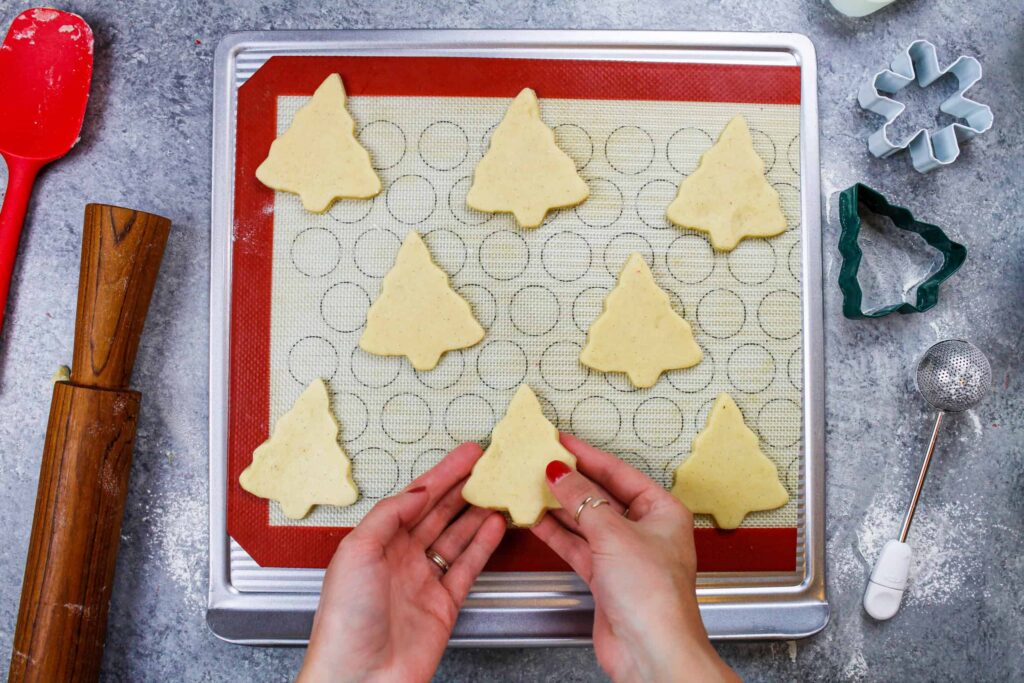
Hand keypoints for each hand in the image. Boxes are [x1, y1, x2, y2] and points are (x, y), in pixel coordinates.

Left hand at [299, 443, 505, 682]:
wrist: (360, 678)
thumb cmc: (345, 621)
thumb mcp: (357, 551)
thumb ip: (390, 515)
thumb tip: (418, 490)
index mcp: (375, 543)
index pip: (414, 498)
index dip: (441, 474)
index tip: (465, 455)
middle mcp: (399, 559)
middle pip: (438, 512)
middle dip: (463, 487)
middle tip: (488, 465)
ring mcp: (423, 581)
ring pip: (456, 536)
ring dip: (477, 512)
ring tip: (497, 490)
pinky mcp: (443, 605)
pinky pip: (467, 566)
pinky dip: (483, 545)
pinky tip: (495, 526)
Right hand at [532, 433, 737, 682]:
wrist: (651, 651)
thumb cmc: (654, 595)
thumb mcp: (613, 533)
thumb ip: (581, 499)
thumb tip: (560, 473)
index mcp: (663, 511)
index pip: (619, 472)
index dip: (589, 455)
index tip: (563, 441)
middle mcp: (646, 531)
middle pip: (602, 495)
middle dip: (571, 481)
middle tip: (542, 461)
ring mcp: (625, 555)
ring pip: (587, 521)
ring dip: (560, 506)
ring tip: (532, 486)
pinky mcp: (606, 578)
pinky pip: (578, 545)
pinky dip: (558, 533)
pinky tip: (537, 519)